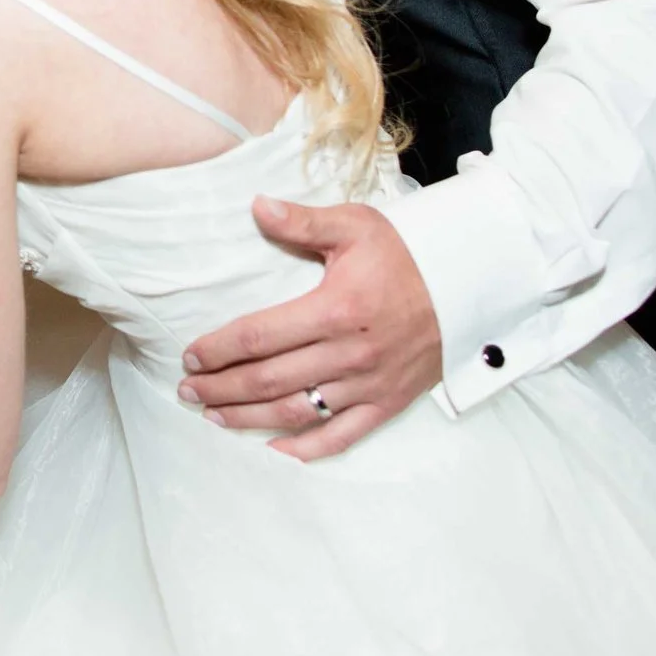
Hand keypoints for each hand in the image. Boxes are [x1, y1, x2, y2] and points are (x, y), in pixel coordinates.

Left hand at [177, 195, 442, 461]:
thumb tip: (256, 206)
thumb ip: (302, 222)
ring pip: (296, 411)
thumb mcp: (355, 226)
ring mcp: (368, 384)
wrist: (468, 285)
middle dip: (222, 388)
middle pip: (269, 380)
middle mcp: (349, 354)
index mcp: (335, 309)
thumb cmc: (405, 254)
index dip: (220, 349)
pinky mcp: (386, 403)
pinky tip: (274, 448)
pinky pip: (341, 436)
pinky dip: (305, 448)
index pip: (260, 337)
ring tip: (214, 415)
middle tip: (188, 390)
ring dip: (249, 418)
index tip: (191, 355)